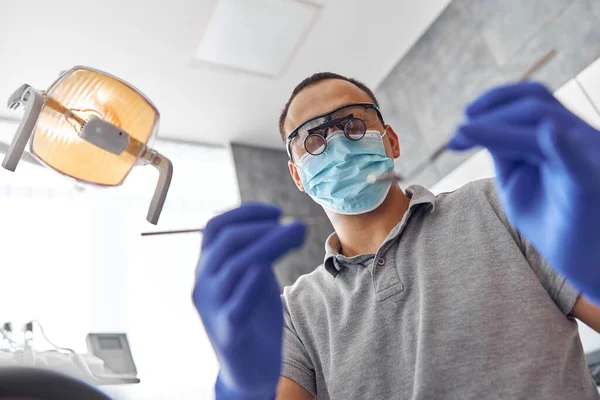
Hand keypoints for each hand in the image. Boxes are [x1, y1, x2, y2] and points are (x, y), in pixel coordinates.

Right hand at [192, 203, 305, 398]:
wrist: (247, 370)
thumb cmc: (252, 319)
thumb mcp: (252, 278)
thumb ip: (257, 253)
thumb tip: (283, 224)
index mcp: (206, 267)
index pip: (215, 226)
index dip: (245, 213)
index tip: (277, 212)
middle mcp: (203, 284)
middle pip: (228, 242)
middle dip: (265, 227)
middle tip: (297, 226)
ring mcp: (212, 308)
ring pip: (235, 266)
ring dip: (270, 245)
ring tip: (296, 238)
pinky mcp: (228, 332)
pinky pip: (236, 304)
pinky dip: (252, 284)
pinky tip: (269, 270)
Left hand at [448, 82, 599, 302]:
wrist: (581, 262)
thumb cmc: (550, 218)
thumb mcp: (517, 178)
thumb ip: (502, 149)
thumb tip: (475, 125)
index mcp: (565, 133)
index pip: (532, 99)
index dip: (494, 101)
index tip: (461, 123)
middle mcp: (581, 137)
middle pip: (534, 105)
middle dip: (488, 115)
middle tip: (456, 137)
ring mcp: (589, 158)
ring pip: (544, 123)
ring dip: (497, 127)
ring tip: (465, 134)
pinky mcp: (590, 186)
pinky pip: (578, 162)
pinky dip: (562, 146)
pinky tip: (547, 135)